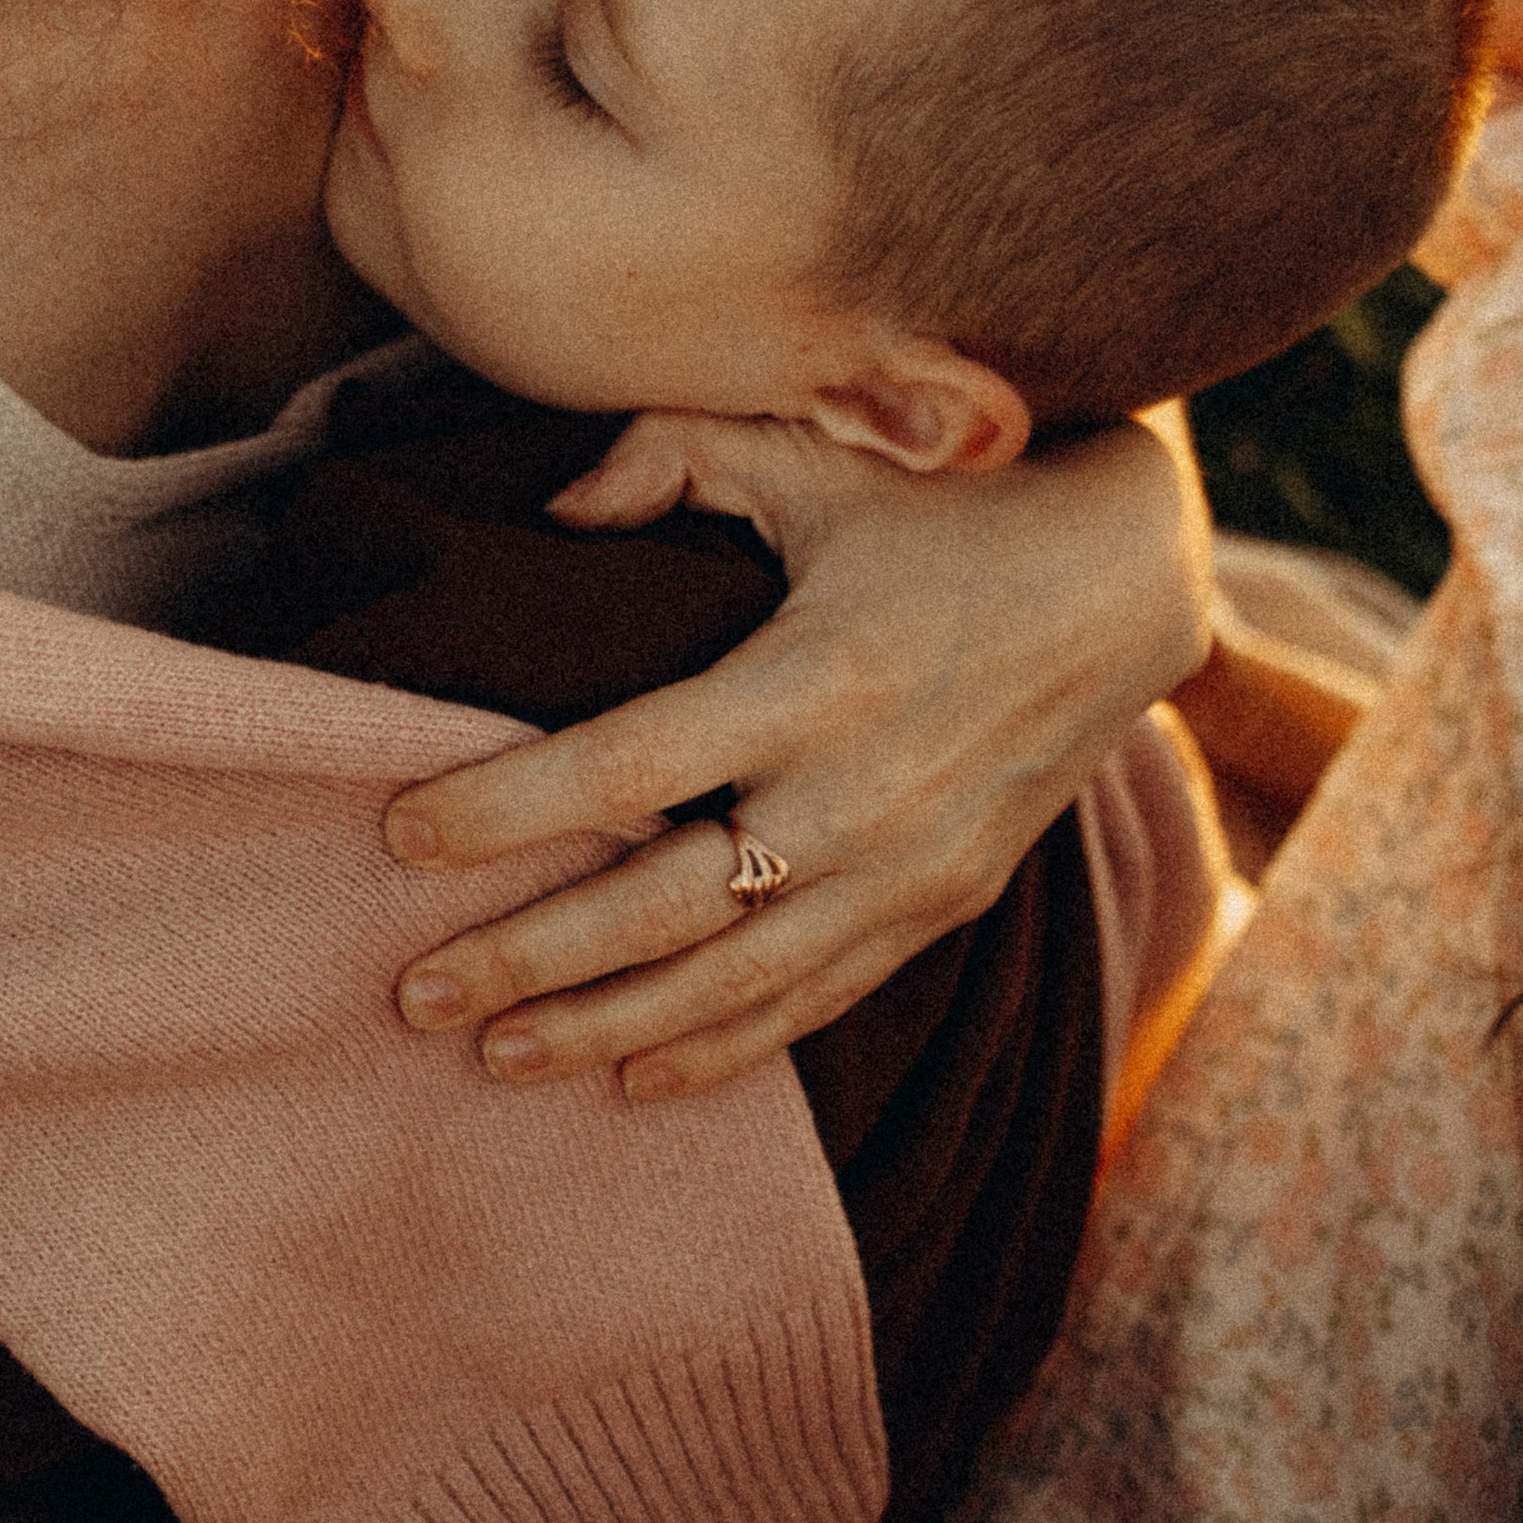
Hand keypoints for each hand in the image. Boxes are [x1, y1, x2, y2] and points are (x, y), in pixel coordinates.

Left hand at [383, 410, 1211, 1098]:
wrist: (1125, 581)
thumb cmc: (943, 500)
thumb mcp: (817, 448)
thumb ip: (676, 455)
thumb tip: (558, 508)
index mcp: (818, 676)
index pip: (628, 764)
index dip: (506, 807)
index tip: (397, 832)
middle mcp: (863, 795)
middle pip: (663, 907)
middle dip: (527, 957)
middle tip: (410, 992)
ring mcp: (909, 869)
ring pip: (732, 983)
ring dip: (604, 1027)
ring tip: (492, 1056)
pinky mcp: (943, 907)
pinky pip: (815, 1001)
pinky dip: (723, 1050)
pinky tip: (632, 1074)